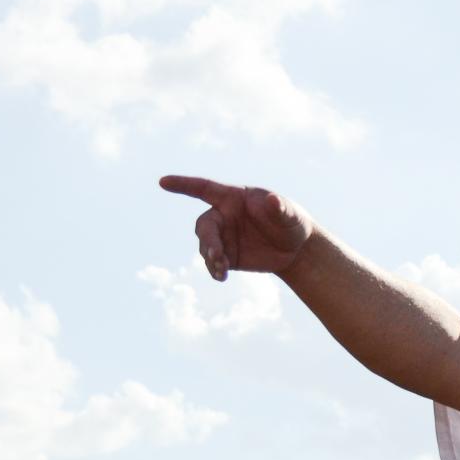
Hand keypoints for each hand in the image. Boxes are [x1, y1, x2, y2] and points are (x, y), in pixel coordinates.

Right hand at [159, 176, 318, 281]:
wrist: (296, 250)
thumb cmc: (292, 222)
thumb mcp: (291, 214)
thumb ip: (281, 208)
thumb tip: (273, 200)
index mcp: (234, 197)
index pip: (204, 188)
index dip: (183, 184)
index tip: (163, 182)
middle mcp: (223, 216)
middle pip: (204, 225)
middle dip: (208, 240)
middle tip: (216, 256)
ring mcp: (223, 237)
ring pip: (205, 246)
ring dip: (211, 258)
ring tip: (222, 270)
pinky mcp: (226, 257)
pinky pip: (213, 263)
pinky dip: (214, 270)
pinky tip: (221, 277)